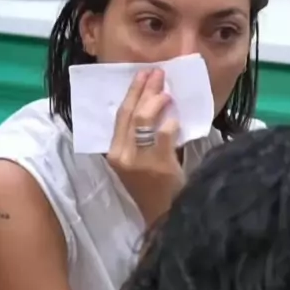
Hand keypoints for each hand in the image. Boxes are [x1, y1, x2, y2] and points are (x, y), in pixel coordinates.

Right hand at [106, 68, 184, 224]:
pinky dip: (171, 121)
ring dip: (157, 100)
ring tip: (167, 91)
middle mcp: (121, 155)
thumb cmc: (152, 187)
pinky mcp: (159, 164)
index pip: (120, 116)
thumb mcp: (136, 162)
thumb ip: (138, 138)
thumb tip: (151, 103)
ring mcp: (139, 160)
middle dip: (144, 89)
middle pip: (131, 113)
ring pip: (144, 119)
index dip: (132, 93)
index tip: (142, 75)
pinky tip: (176, 116)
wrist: (164, 215)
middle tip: (157, 73)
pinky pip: (165, 133)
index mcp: (113, 153)